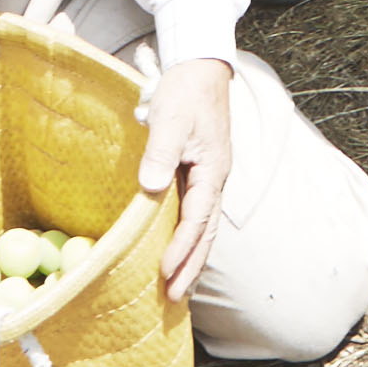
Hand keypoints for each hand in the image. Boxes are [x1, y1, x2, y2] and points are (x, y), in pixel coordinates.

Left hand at [134, 53, 240, 305]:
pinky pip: (197, 216)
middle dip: (191, 267)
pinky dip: (189, 240)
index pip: (197, 219)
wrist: (201, 68)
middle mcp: (216, 180)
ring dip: (192, 259)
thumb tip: (151, 189)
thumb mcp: (171, 119)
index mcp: (213, 170)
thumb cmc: (185, 91)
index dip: (181, 248)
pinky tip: (178, 252)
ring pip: (204, 229)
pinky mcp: (201, 175)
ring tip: (177, 289)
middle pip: (206, 234)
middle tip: (173, 299)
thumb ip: (161, 153)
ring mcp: (210, 179)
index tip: (164, 272)